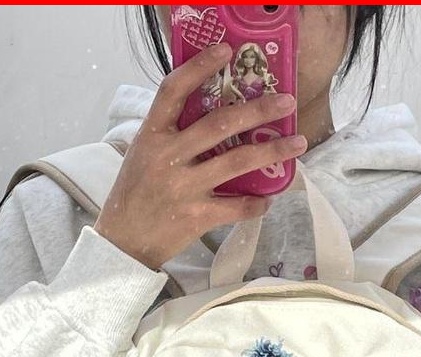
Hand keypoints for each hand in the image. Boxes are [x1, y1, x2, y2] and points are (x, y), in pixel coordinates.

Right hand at [94, 42, 306, 269]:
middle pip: (218, 124)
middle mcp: (168, 156)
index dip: (200, 66)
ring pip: (236, 162)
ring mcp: (184, 187)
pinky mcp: (196, 216)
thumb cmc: (134, 193)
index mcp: (152, 134)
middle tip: (286, 101)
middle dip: (257, 110)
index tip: (226, 50)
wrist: (123, 242)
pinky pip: (236, 207)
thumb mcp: (142, 153)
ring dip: (272, 151)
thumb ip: (169, 132)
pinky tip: (268, 199)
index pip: (173, 89)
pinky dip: (256, 204)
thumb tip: (210, 112)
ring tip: (297, 142)